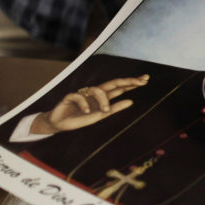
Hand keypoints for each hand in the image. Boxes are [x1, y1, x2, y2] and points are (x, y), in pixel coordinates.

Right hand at [30, 75, 148, 133]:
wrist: (59, 124)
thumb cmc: (80, 119)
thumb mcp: (100, 116)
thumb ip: (114, 109)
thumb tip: (131, 102)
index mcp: (102, 97)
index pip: (119, 87)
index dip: (131, 83)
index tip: (145, 80)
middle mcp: (94, 93)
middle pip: (113, 83)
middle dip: (127, 81)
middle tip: (141, 81)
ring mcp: (83, 93)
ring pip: (97, 90)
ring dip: (103, 101)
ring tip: (103, 111)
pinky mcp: (70, 96)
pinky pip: (79, 96)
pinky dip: (84, 104)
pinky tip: (86, 111)